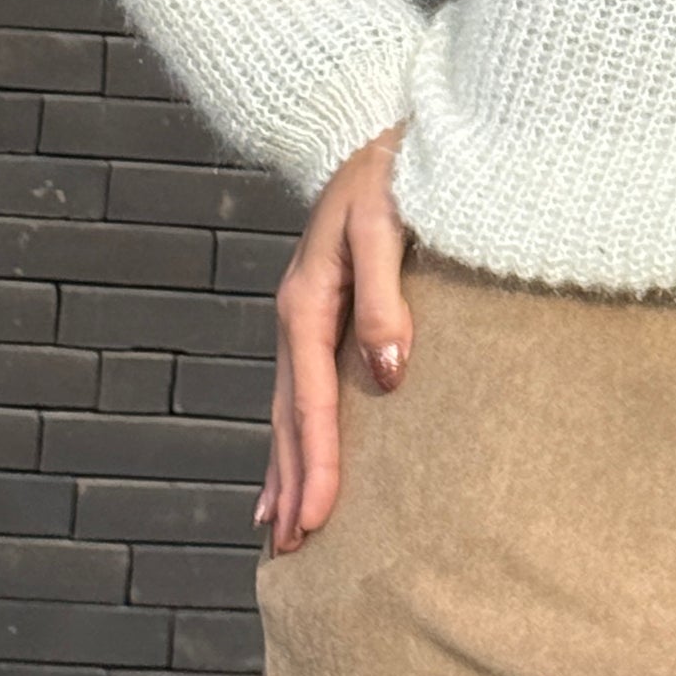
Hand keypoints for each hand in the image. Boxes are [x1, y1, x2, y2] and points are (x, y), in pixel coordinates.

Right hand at [256, 122, 414, 556]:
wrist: (377, 124)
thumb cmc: (393, 170)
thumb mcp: (389, 223)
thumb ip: (388, 297)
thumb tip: (389, 373)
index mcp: (310, 298)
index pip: (312, 397)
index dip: (315, 459)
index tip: (318, 517)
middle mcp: (299, 312)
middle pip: (290, 413)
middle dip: (291, 480)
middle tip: (294, 550)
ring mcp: (306, 313)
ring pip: (289, 406)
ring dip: (285, 466)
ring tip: (282, 532)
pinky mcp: (324, 309)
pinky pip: (302, 385)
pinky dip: (294, 431)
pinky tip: (292, 464)